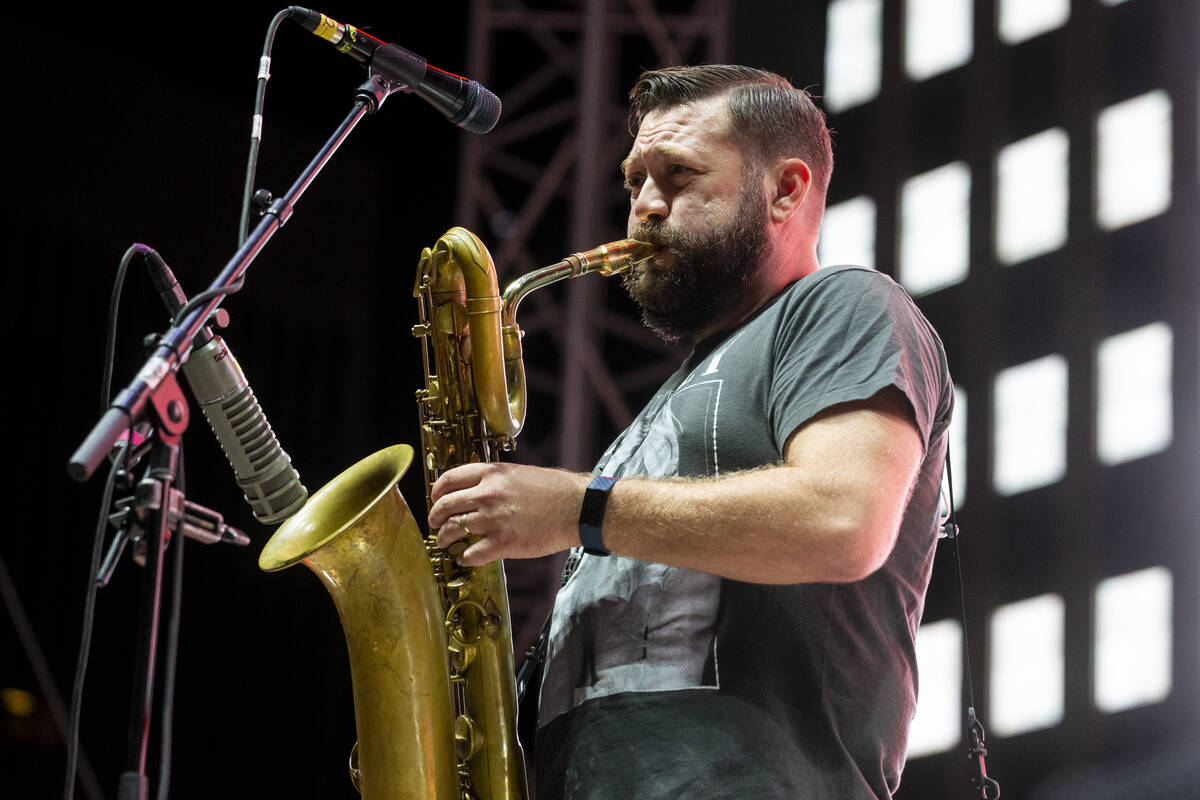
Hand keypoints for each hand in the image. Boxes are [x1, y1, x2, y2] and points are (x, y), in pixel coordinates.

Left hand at [427, 462, 589, 565]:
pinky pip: (471, 555)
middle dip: (435, 517)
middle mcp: (487, 495)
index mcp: (491, 474)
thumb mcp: (519, 473)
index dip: (436, 492)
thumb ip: (496, 480)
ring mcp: (493, 520)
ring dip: (444, 539)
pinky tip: (466, 559)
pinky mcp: (503, 543)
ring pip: (452, 530)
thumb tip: (477, 490)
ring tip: (445, 543)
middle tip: (434, 524)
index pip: (448, 480)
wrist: (578, 508)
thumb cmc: (555, 490)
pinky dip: (465, 559)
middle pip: (444, 506)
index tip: (435, 499)